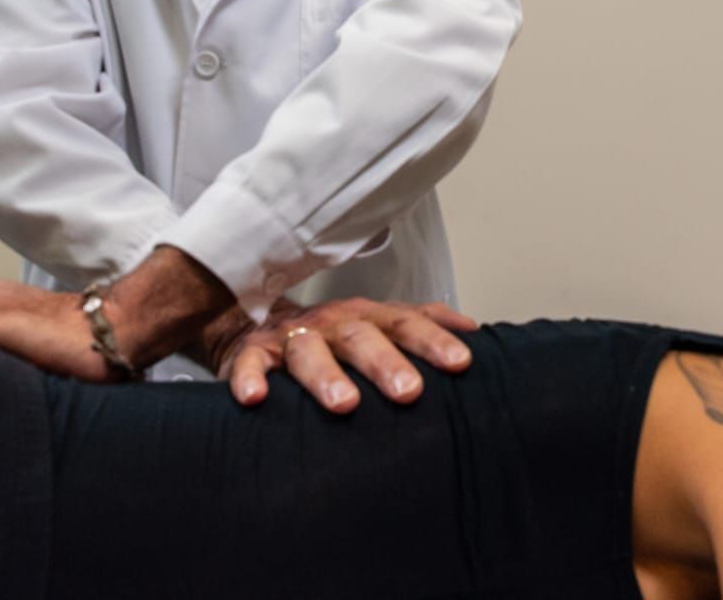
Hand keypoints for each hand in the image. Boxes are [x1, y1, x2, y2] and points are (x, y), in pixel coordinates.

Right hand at [213, 296, 477, 412]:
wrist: (257, 321)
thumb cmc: (331, 335)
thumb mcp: (377, 323)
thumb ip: (422, 324)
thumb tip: (475, 332)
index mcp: (367, 317)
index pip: (406, 323)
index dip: (433, 340)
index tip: (462, 363)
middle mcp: (333, 323)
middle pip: (361, 337)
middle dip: (386, 363)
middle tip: (410, 391)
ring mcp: (292, 337)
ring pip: (309, 351)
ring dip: (326, 375)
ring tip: (344, 404)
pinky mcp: (251, 354)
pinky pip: (248, 364)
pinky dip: (250, 379)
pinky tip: (255, 399)